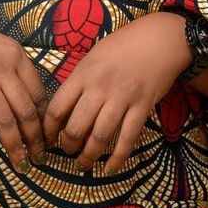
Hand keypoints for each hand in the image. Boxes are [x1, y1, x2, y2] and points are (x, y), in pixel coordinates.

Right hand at [0, 11, 48, 169]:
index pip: (39, 93)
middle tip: (40, 158)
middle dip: (35, 139)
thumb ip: (12, 71)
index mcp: (15, 55)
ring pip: (4, 120)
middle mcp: (2, 66)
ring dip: (14, 147)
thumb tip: (30, 107)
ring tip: (21, 165)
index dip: (45, 120)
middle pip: (26, 110)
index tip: (48, 138)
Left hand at [42, 12, 192, 172]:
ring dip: (88, 156)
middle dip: (67, 145)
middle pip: (76, 126)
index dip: (48, 128)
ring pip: (99, 136)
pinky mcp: (142, 106)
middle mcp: (100, 87)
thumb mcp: (93, 57)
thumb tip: (65, 109)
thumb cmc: (123, 46)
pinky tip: (110, 169)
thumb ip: (79, 80)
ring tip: (82, 164)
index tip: (47, 137)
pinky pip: (128, 138)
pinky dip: (118, 157)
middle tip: (66, 152)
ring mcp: (122, 98)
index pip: (57, 107)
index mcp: (83, 74)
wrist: (159, 39)